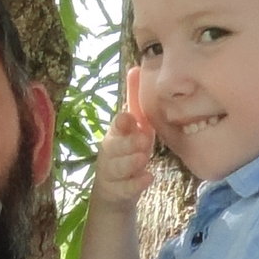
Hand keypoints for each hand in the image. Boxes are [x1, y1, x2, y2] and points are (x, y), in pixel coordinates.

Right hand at [92, 71, 156, 214]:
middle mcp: (110, 152)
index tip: (127, 120)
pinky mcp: (117, 191)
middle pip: (114, 147)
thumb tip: (135, 67)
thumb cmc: (128, 151)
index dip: (121, 124)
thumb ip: (134, 100)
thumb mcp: (134, 126)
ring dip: (130, 162)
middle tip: (143, 141)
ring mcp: (112, 172)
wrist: (114, 190)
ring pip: (117, 167)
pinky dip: (136, 184)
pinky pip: (125, 189)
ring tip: (144, 158)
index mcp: (115, 134)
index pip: (116, 126)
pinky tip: (149, 178)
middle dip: (127, 144)